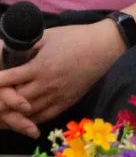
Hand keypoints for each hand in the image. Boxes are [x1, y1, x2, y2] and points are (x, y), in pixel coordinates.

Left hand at [0, 21, 123, 130]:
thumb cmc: (75, 37)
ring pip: (28, 113)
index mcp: (40, 67)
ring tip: (1, 116)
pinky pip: (44, 116)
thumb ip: (26, 45)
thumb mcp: (47, 36)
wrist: (104, 46)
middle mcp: (47, 85)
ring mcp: (58, 96)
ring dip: (12, 115)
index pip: (8, 80)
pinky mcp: (67, 101)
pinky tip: (22, 119)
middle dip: (0, 103)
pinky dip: (30, 120)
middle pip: (15, 101)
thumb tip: (6, 49)